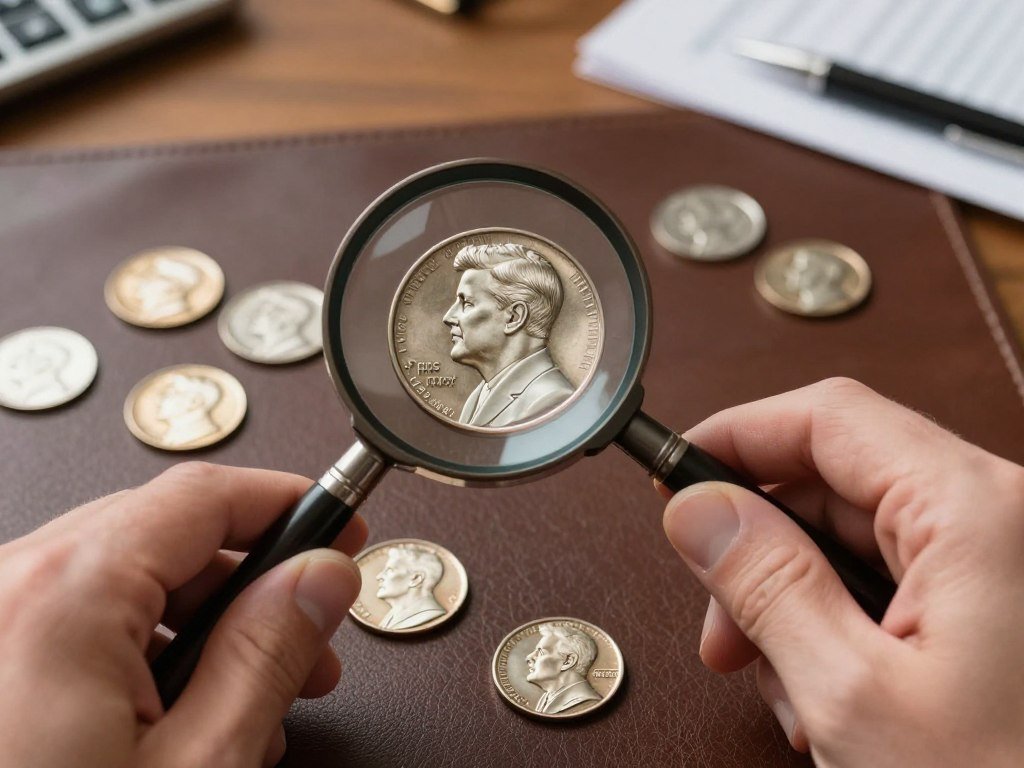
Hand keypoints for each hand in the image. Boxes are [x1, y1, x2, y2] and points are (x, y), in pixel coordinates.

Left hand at [0, 462, 366, 767]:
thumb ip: (269, 654)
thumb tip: (321, 579)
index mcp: (61, 597)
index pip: (201, 498)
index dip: (287, 503)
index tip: (339, 527)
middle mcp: (5, 592)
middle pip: (162, 533)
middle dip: (250, 576)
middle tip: (310, 627)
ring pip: (120, 578)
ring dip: (201, 618)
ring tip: (252, 693)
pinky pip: (73, 620)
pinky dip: (141, 646)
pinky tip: (179, 714)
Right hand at [663, 378, 1023, 766]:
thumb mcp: (855, 694)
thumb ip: (767, 583)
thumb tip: (697, 507)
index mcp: (975, 511)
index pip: (829, 419)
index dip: (738, 435)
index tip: (673, 474)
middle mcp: (997, 518)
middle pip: (836, 483)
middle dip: (759, 549)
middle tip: (718, 622)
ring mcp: (1001, 562)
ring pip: (855, 541)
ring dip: (795, 604)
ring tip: (782, 688)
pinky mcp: (997, 606)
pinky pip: (892, 585)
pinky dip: (840, 629)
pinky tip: (829, 701)